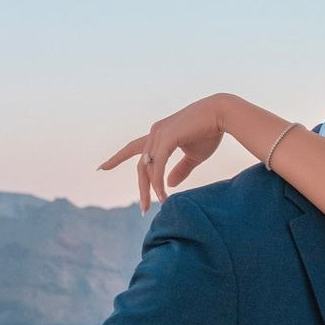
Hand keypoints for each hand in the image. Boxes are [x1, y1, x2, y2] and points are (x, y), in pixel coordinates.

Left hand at [102, 97, 230, 212]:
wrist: (222, 115)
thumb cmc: (210, 132)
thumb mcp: (194, 156)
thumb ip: (180, 170)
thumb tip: (169, 184)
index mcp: (159, 135)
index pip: (133, 148)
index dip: (117, 158)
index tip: (101, 168)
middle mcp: (155, 133)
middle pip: (141, 166)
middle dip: (141, 188)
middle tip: (143, 210)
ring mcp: (159, 134)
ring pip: (148, 168)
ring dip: (152, 189)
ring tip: (158, 205)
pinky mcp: (167, 138)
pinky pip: (157, 165)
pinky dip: (158, 181)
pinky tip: (162, 194)